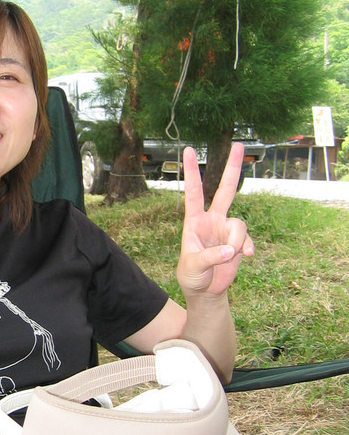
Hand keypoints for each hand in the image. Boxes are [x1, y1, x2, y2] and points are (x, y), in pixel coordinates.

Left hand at [176, 143, 253, 300]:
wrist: (206, 290)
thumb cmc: (191, 275)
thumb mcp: (194, 266)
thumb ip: (210, 256)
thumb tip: (232, 248)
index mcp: (194, 221)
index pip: (193, 192)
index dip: (191, 172)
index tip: (188, 150)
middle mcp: (212, 220)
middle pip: (225, 190)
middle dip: (232, 168)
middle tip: (238, 144)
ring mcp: (227, 229)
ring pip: (240, 224)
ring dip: (238, 241)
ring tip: (231, 256)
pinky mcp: (239, 241)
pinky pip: (247, 238)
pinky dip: (247, 247)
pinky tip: (247, 256)